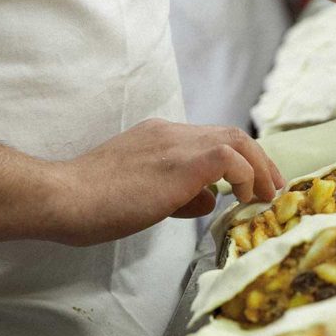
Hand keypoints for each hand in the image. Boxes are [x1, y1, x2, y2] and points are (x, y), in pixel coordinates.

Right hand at [54, 120, 284, 245]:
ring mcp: (175, 143)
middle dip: (259, 161)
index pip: (210, 138)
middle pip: (230, 133)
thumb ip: (178, 193)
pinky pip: (229, 158)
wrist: (63, 198)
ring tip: (266, 196)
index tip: (252, 184)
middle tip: (272, 188)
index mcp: (158, 136)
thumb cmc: (92, 203)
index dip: (239, 160)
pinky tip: (243, 198)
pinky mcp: (181, 162)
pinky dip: (245, 175)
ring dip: (259, 168)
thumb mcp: (142, 194)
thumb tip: (209, 199)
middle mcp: (170, 132)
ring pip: (236, 140)